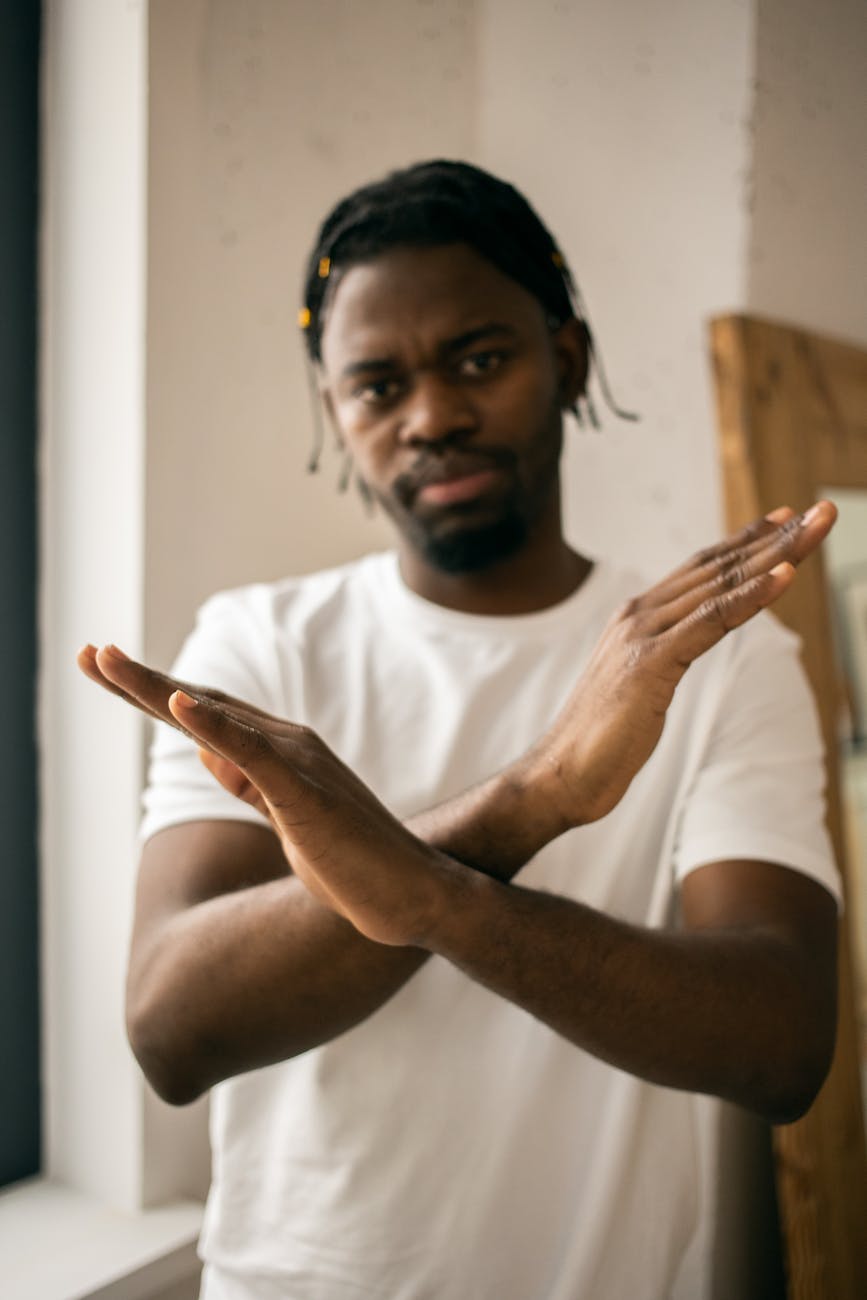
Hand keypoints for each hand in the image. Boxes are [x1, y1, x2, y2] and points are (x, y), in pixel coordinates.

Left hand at [78, 646, 444, 945]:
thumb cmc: (353, 862)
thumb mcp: (287, 818)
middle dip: (137, 680)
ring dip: (157, 688)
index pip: (203, 714)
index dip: (151, 694)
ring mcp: (297, 764)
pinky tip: (177, 705)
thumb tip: (205, 748)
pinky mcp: (304, 793)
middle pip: (199, 702)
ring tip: (108, 661)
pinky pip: (252, 753)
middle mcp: (286, 745)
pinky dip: (213, 725)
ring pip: (216, 715)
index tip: (105, 673)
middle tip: (87, 652)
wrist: (411, 893)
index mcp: (279, 754)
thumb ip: (250, 783)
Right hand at [520, 500, 836, 826]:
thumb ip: (662, 654)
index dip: (745, 541)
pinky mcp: (651, 664)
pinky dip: (751, 597)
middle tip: (822, 512)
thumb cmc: (601, 738)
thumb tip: (686, 644)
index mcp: (635, 618)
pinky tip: (783, 576)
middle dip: (774, 538)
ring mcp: (642, 636)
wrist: (561, 772)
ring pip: (720, 585)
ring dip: (775, 555)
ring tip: (814, 528)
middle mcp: (638, 616)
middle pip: (717, 566)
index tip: (785, 519)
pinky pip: (711, 622)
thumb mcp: (639, 684)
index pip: (700, 568)